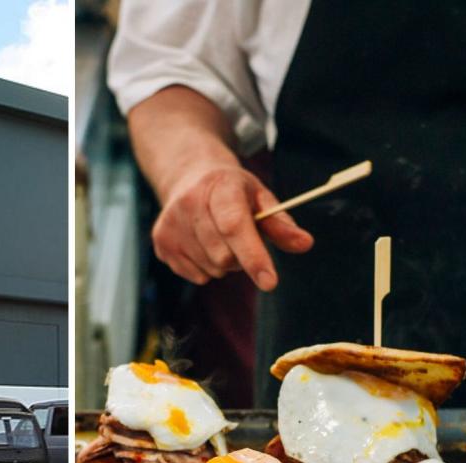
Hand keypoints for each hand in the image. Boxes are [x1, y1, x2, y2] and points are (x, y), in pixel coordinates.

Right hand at [151, 166, 313, 289]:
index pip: (235, 227)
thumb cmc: (232, 191)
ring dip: (225, 263)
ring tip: (221, 239)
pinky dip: (207, 268)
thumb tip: (305, 244)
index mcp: (219, 187)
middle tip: (242, 238)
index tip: (270, 282)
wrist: (189, 178)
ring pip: (212, 269)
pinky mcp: (160, 242)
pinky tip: (204, 245)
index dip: (253, 256)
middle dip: (241, 257)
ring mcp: (170, 224)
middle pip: (224, 256)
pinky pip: (197, 276)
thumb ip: (281, 224)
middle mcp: (188, 203)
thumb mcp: (260, 198)